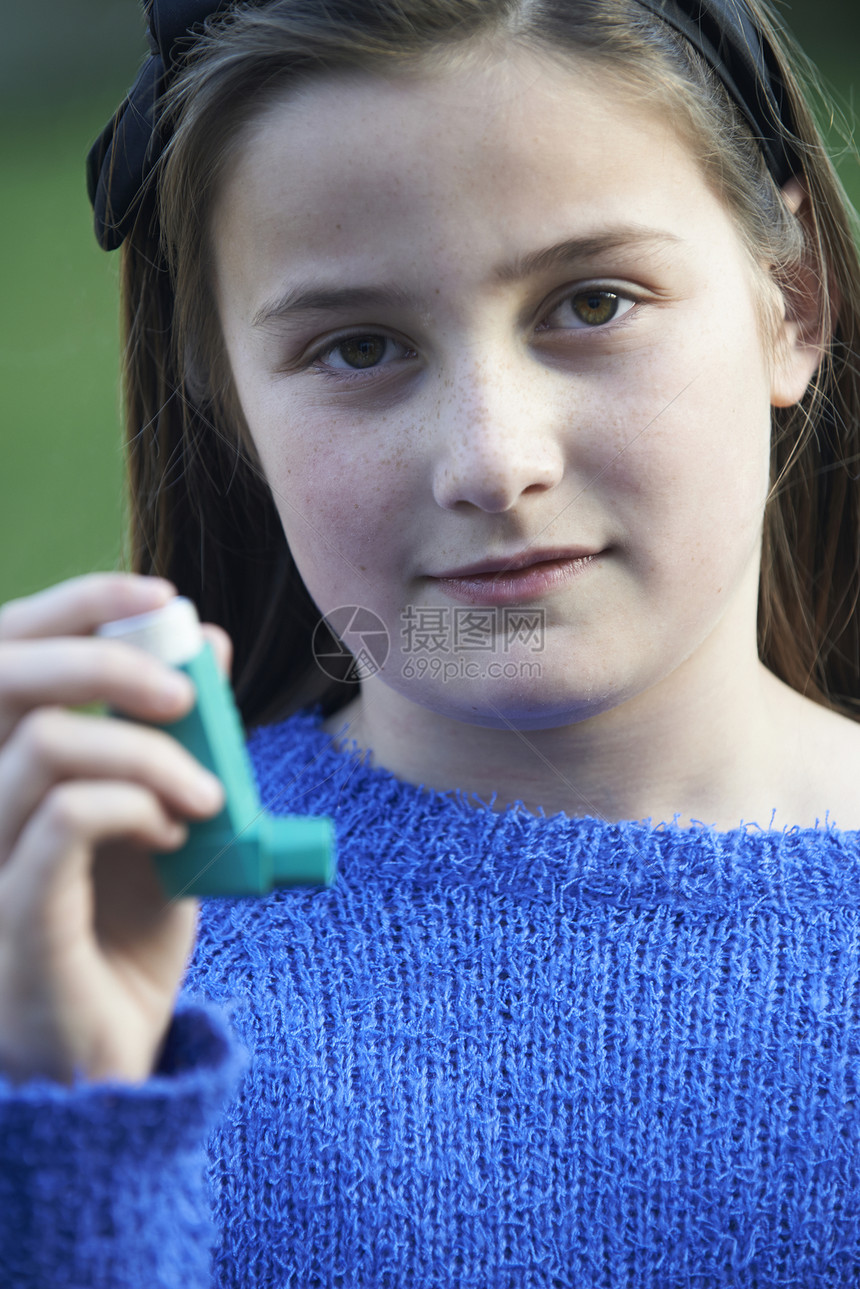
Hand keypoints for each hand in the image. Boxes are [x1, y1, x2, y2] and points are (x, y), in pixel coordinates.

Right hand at [0, 572, 231, 1085]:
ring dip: (146, 754)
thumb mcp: (167, 819)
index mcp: (8, 768)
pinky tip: (174, 836)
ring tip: (205, 798)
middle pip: (1, 678)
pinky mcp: (11, 915)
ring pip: (42, 748)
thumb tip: (207, 640)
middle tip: (190, 695)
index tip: (164, 600)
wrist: (114, 1053)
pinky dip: (132, 806)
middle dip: (107, 663)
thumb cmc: (129, 932)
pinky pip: (59, 823)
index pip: (6, 652)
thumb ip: (179, 736)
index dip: (77, 606)